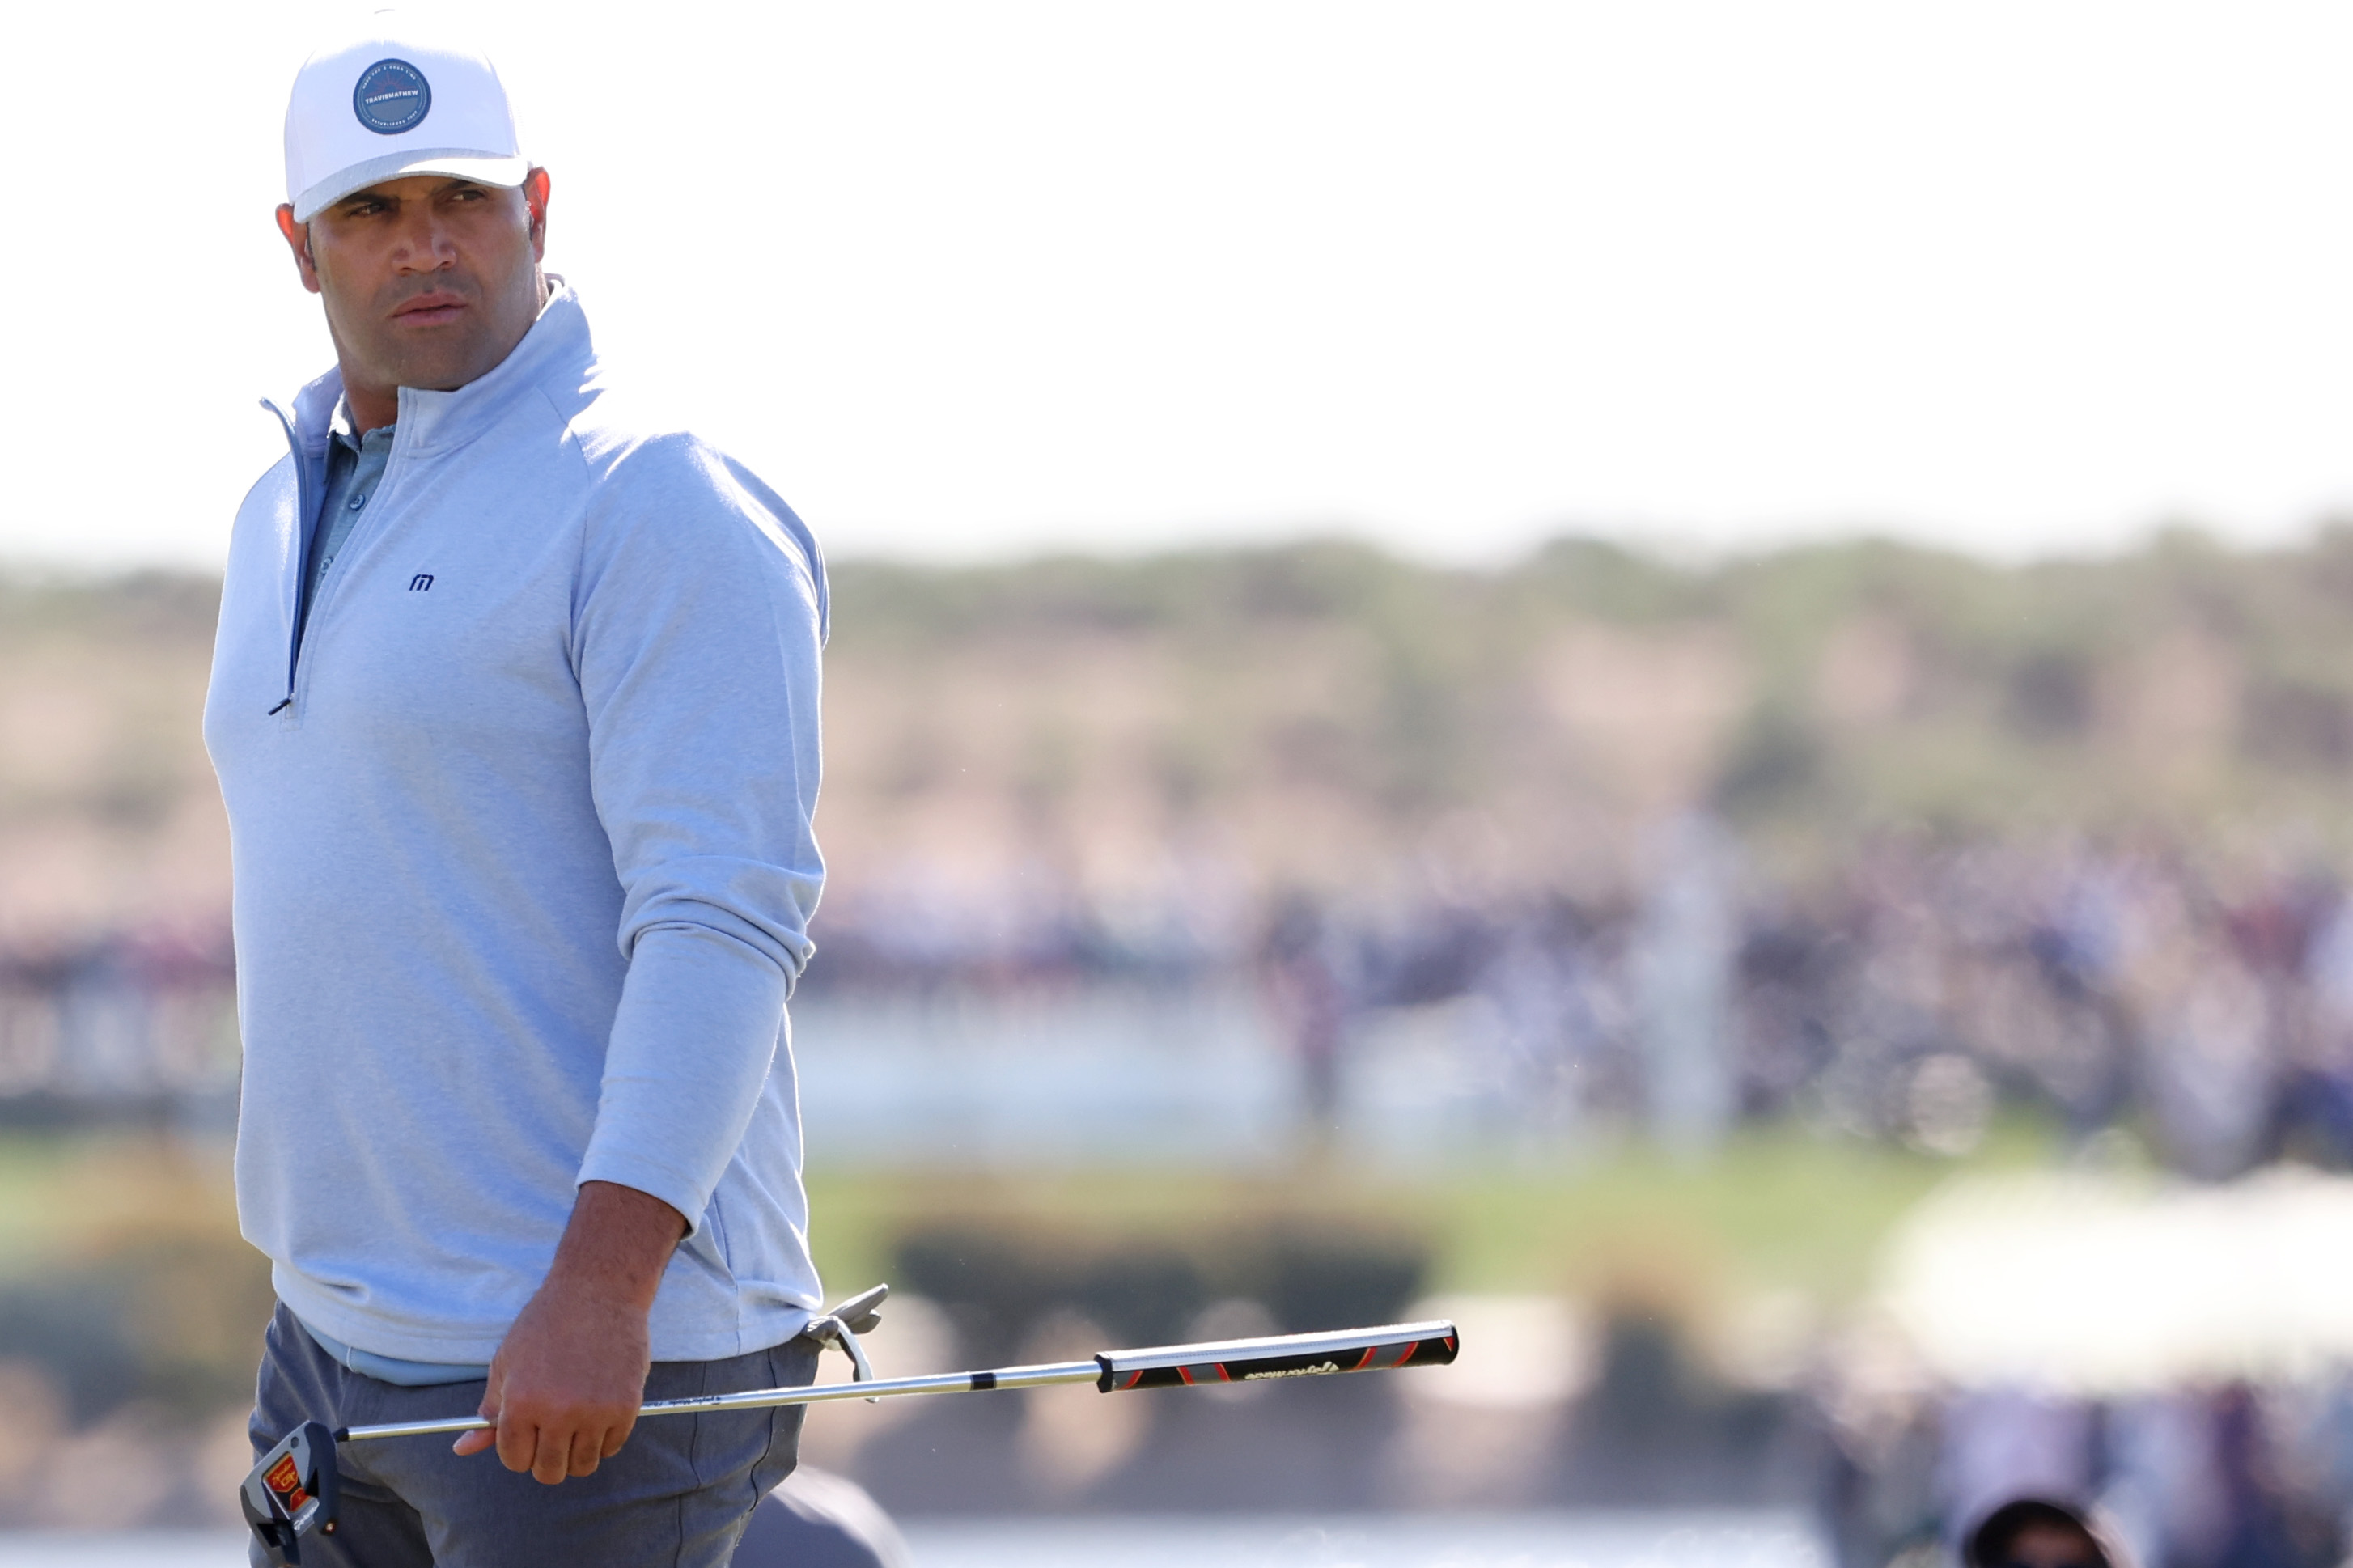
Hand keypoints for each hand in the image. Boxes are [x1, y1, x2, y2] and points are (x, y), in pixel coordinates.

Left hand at [453, 1181, 686, 1483]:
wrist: (599, 1290)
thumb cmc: (547, 1324)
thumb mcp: (507, 1362)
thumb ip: (490, 1410)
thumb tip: (461, 1449)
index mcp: (521, 1402)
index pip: (515, 1459)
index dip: (518, 1451)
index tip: (527, 1436)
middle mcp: (558, 1412)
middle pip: (549, 1471)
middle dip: (546, 1459)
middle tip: (552, 1433)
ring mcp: (595, 1412)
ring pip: (583, 1465)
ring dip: (576, 1452)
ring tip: (575, 1423)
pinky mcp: (626, 1407)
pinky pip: (612, 1447)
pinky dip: (603, 1439)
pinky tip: (597, 1411)